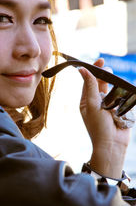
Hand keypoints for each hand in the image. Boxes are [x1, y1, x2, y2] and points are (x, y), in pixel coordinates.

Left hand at [79, 58, 129, 178]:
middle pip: (102, 82)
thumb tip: (82, 69)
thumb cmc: (98, 126)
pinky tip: (124, 94)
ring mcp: (109, 104)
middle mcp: (97, 101)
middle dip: (106, 76)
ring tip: (115, 88)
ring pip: (113, 88)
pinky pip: (122, 96)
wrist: (112, 144)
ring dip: (115, 85)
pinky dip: (124, 93)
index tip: (101, 61)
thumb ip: (90, 86)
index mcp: (86, 100)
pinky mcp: (120, 108)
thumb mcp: (92, 105)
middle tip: (110, 73)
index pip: (89, 80)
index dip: (94, 70)